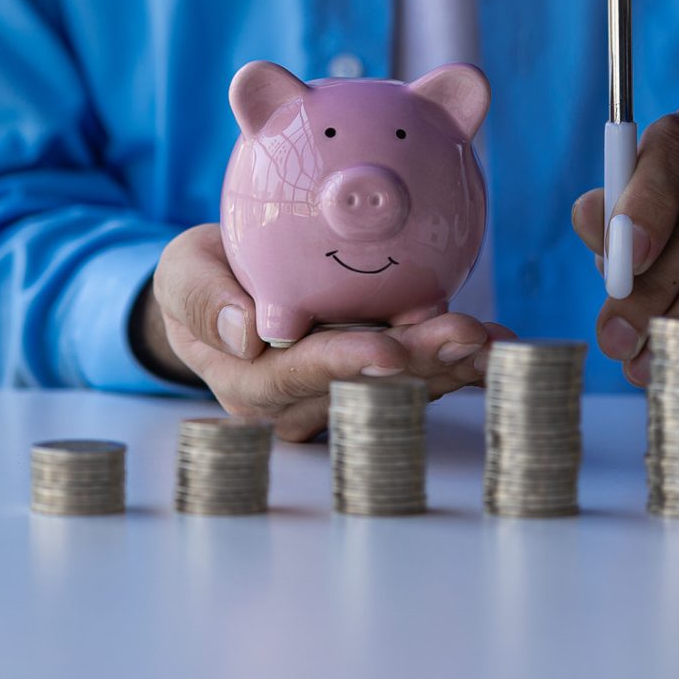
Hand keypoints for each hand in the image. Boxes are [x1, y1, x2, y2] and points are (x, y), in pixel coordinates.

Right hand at [135, 224, 509, 440]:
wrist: (225, 291)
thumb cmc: (204, 281)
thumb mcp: (182, 273)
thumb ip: (202, 298)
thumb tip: (245, 334)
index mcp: (249, 385)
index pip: (299, 376)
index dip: (344, 364)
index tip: (385, 352)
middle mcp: (299, 405)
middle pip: (364, 389)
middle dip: (418, 363)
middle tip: (462, 335)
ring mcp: (340, 400)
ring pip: (401, 390)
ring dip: (449, 366)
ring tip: (491, 340)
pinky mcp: (374, 385)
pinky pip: (419, 378)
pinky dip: (459, 363)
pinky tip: (496, 346)